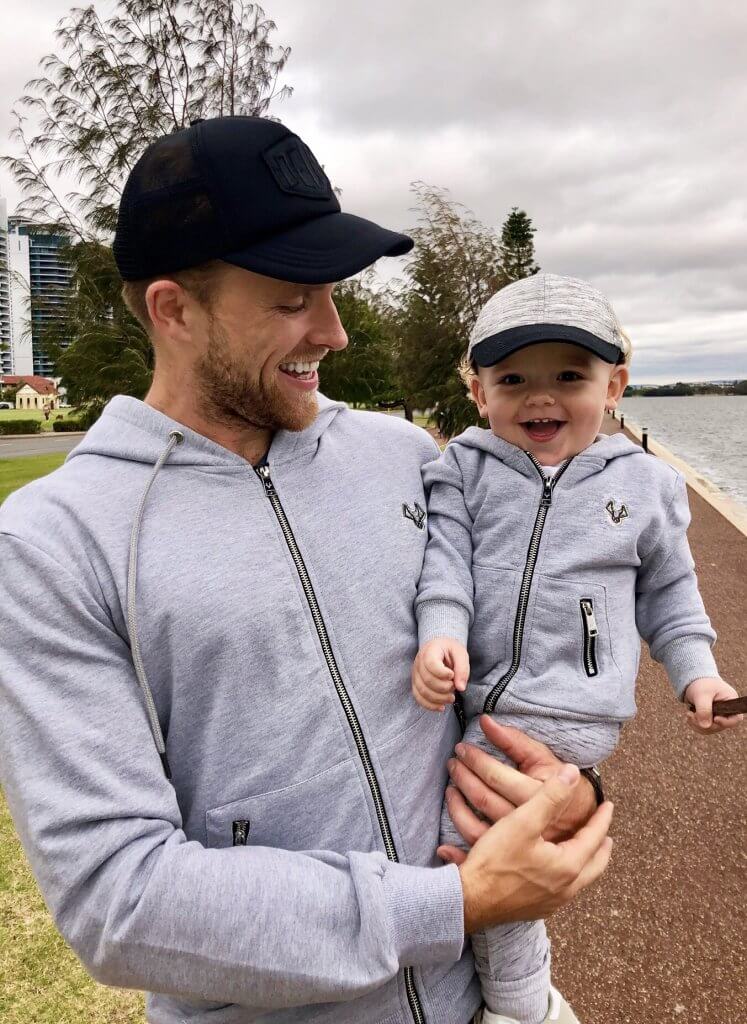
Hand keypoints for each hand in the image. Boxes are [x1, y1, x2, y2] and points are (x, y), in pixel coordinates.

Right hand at [411, 637, 468, 711]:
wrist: (440, 649)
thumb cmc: (451, 651)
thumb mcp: (461, 654)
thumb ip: (462, 669)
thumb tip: (460, 688)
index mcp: (430, 650)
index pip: (431, 664)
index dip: (442, 673)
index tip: (452, 675)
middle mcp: (419, 662)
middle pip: (427, 680)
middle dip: (444, 687)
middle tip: (454, 686)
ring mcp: (415, 674)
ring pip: (423, 691)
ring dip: (439, 698)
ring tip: (451, 697)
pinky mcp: (416, 684)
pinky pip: (419, 698)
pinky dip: (430, 705)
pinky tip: (442, 707)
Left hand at [438, 717, 597, 858]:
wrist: (581, 821)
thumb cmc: (559, 783)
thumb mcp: (542, 758)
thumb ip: (514, 740)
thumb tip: (485, 721)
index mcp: (537, 797)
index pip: (498, 778)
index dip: (477, 760)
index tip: (463, 748)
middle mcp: (527, 826)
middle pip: (485, 800)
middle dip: (463, 777)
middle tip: (453, 762)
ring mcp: (517, 847)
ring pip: (476, 827)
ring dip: (456, 806)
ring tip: (451, 786)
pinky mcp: (509, 859)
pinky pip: (478, 851)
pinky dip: (458, 846)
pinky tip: (446, 833)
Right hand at [458, 764, 613, 931]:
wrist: (470, 900)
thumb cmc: (495, 861)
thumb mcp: (524, 821)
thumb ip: (550, 796)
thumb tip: (573, 774)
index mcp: (568, 866)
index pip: (594, 837)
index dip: (601, 819)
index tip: (608, 806)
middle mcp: (566, 889)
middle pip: (595, 865)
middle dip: (601, 846)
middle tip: (605, 833)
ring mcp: (551, 903)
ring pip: (580, 879)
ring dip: (585, 861)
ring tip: (582, 848)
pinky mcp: (536, 909)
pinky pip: (563, 890)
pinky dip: (568, 875)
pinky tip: (556, 869)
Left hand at [684, 677, 743, 733]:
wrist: (693, 681)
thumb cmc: (701, 684)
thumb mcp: (701, 694)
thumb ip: (704, 709)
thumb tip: (705, 726)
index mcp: (731, 701)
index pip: (735, 719)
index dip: (725, 722)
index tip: (714, 719)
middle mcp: (727, 711)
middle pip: (720, 726)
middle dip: (704, 723)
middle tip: (690, 715)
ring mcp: (719, 716)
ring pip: (711, 729)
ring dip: (698, 725)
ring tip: (689, 714)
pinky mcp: (710, 719)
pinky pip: (704, 728)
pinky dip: (696, 725)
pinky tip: (690, 716)